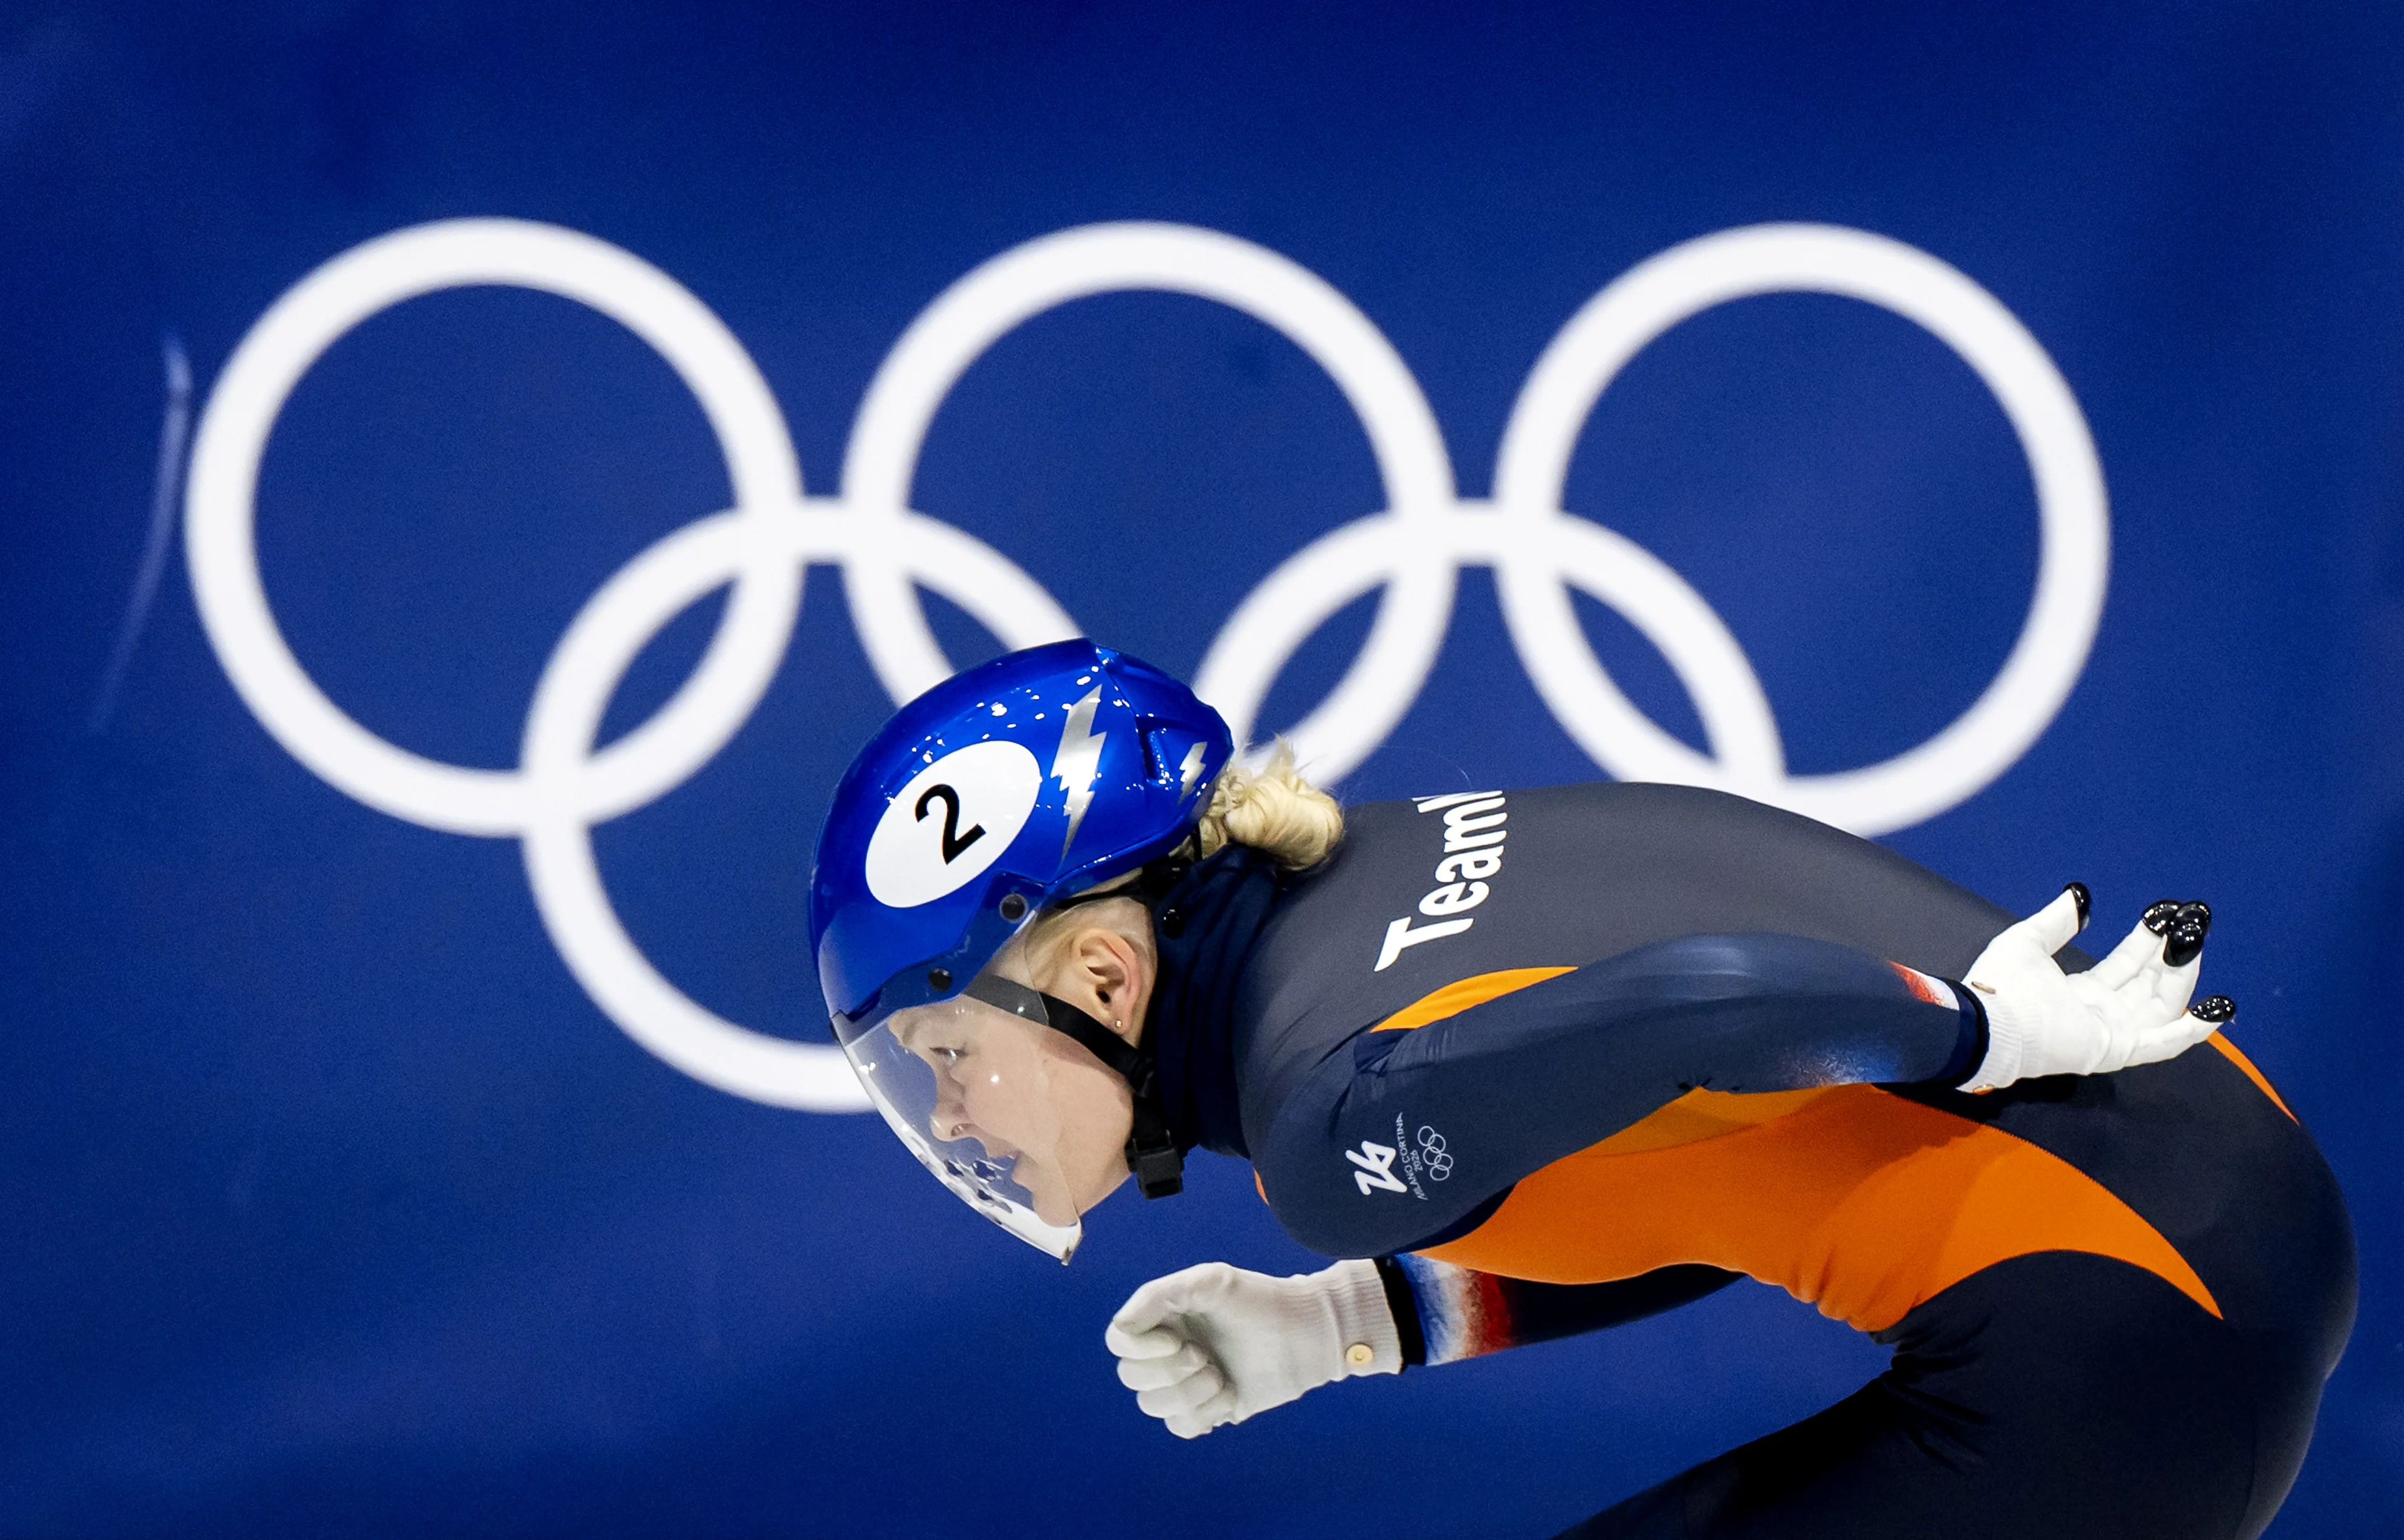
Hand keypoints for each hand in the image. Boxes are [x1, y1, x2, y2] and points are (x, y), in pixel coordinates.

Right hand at [1105, 1259, 1400, 1437]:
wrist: (1307, 1334)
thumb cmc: (1261, 1301)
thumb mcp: (1211, 1281)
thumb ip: (1158, 1295)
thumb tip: (1122, 1327)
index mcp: (1163, 1318)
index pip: (1120, 1340)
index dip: (1139, 1349)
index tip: (1178, 1341)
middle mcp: (1168, 1351)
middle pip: (1131, 1377)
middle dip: (1169, 1371)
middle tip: (1205, 1356)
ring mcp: (1186, 1383)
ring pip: (1153, 1406)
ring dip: (1188, 1393)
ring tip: (1220, 1377)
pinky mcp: (1207, 1410)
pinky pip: (1180, 1427)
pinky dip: (1203, 1415)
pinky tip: (1230, 1397)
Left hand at [1956, 884, 2233, 1091]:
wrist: (1991, 1021)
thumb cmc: (2002, 984)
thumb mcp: (2029, 941)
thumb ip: (2057, 921)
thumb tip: (2079, 895)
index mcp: (2080, 991)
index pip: (2127, 964)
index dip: (2148, 939)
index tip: (2168, 911)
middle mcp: (2100, 1013)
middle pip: (2150, 983)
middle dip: (2173, 952)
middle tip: (2195, 921)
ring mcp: (2111, 1033)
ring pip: (2162, 1006)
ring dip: (2183, 976)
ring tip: (2194, 942)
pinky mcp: (2117, 1050)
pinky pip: (2164, 1045)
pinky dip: (2192, 1030)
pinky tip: (2216, 1007)